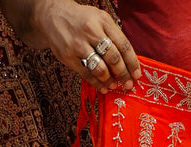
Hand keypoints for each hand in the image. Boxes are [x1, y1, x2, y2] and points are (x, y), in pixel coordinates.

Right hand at [14, 0, 140, 91]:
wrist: (53, 16)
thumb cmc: (81, 20)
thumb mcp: (99, 20)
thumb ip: (113, 36)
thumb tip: (128, 61)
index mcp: (103, 21)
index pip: (123, 45)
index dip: (132, 62)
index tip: (137, 75)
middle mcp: (92, 31)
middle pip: (113, 58)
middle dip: (123, 74)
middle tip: (128, 84)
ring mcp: (79, 44)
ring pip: (100, 68)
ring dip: (110, 80)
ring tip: (114, 85)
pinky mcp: (69, 56)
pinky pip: (87, 74)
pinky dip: (97, 84)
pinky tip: (103, 87)